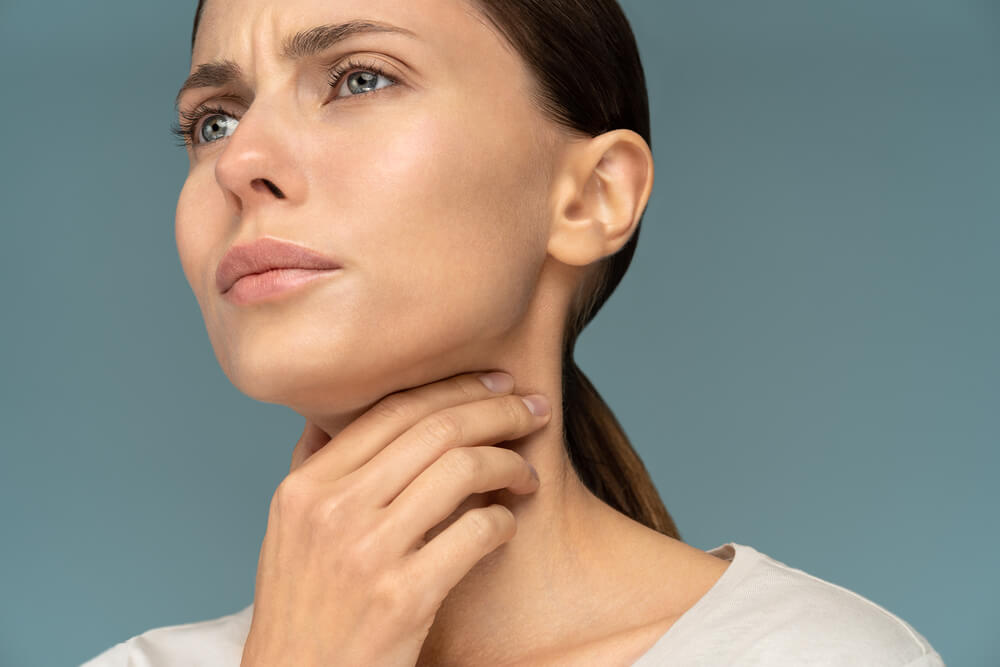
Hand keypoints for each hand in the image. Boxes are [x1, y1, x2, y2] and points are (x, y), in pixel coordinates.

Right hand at [240, 371, 549, 666]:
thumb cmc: (301, 612)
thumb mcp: (286, 532)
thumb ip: (311, 469)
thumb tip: (332, 417)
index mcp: (307, 488)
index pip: (392, 410)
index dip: (454, 387)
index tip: (495, 384)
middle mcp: (333, 510)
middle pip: (435, 429)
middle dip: (497, 411)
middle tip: (533, 410)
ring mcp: (368, 553)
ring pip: (461, 470)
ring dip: (510, 463)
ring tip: (527, 474)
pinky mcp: (404, 597)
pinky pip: (476, 531)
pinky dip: (502, 520)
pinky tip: (506, 525)